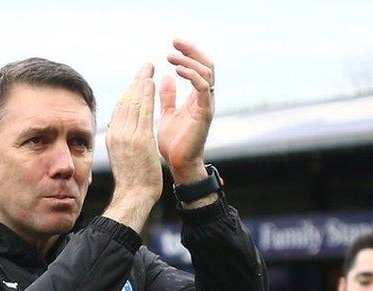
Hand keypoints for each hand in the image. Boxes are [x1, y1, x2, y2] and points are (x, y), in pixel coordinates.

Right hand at [106, 63, 162, 201]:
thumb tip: (121, 132)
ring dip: (142, 82)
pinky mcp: (140, 139)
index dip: (129, 91)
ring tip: (149, 68)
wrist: (133, 196)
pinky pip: (143, 111)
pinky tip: (152, 82)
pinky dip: (147, 95)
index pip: (120, 109)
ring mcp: (127, 135)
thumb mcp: (123, 158)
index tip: (138, 80)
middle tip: (145, 66)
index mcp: (112, 138)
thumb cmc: (132, 182)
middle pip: (125, 101)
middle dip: (136, 81)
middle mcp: (117, 133)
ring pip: (133, 102)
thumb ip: (123, 142)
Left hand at [158, 38, 214, 183]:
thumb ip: (168, 96)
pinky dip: (191, 75)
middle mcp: (206, 98)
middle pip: (206, 65)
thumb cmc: (174, 143)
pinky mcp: (205, 113)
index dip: (188, 54)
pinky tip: (177, 71)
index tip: (172, 45)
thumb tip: (165, 77)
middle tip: (175, 42)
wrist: (179, 165)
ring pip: (206, 72)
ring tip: (171, 57)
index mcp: (197, 97)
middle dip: (191, 51)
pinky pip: (204, 87)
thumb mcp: (168, 114)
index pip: (199, 67)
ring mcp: (207, 105)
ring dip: (189, 61)